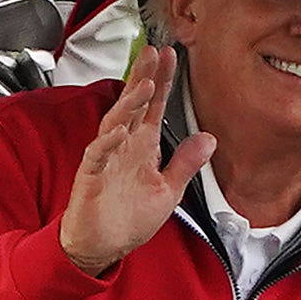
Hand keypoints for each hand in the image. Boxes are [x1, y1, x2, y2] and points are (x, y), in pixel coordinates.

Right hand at [58, 45, 215, 275]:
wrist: (103, 246)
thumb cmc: (128, 219)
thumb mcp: (168, 191)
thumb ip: (185, 163)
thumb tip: (209, 139)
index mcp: (143, 147)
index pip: (154, 107)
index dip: (162, 81)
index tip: (170, 56)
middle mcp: (124, 147)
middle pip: (133, 105)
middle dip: (143, 77)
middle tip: (153, 53)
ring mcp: (106, 159)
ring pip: (116, 122)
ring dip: (129, 104)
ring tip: (144, 84)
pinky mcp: (91, 176)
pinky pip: (98, 154)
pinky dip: (107, 142)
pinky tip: (120, 130)